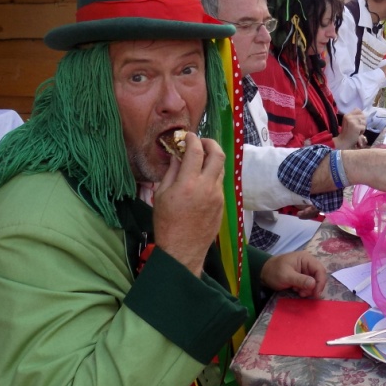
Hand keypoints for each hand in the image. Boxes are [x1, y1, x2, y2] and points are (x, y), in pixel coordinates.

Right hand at [151, 134, 225, 275]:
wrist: (183, 250)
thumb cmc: (166, 223)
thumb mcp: (162, 195)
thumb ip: (172, 172)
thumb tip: (178, 155)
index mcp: (188, 183)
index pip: (196, 151)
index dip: (192, 139)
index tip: (187, 136)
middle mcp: (207, 186)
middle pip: (218, 154)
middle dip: (210, 143)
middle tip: (200, 142)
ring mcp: (218, 195)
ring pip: (221, 168)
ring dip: (212, 159)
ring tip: (200, 160)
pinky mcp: (223, 204)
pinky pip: (220, 183)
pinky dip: (212, 175)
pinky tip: (201, 179)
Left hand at [260, 251, 326, 297]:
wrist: (263, 274)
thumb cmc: (274, 271)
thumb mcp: (286, 276)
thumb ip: (300, 280)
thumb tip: (314, 284)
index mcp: (306, 259)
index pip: (320, 270)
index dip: (320, 282)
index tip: (316, 294)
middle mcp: (308, 264)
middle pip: (318, 277)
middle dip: (313, 287)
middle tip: (303, 294)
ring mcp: (305, 271)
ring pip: (314, 283)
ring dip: (308, 290)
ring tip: (297, 291)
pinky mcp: (302, 278)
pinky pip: (308, 285)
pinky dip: (304, 290)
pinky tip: (296, 290)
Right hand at [335, 109, 366, 148]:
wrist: (343, 141)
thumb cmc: (347, 132)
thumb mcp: (348, 122)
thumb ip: (354, 117)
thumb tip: (363, 114)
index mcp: (347, 115)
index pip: (358, 110)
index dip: (360, 115)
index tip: (358, 121)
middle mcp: (349, 116)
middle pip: (363, 116)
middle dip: (362, 122)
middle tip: (357, 128)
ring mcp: (353, 121)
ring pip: (364, 121)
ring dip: (362, 127)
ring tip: (357, 131)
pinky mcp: (356, 127)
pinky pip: (364, 127)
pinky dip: (362, 131)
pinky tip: (357, 134)